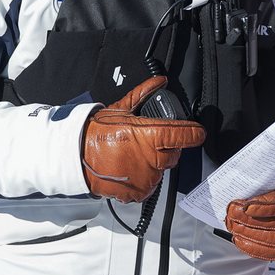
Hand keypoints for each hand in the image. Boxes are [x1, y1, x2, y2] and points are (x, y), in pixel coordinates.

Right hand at [82, 76, 204, 201]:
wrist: (76, 157)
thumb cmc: (96, 134)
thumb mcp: (121, 109)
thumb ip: (143, 94)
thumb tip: (159, 82)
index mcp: (149, 136)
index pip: (184, 135)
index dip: (194, 133)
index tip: (198, 133)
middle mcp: (151, 159)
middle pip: (174, 154)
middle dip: (167, 148)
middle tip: (150, 144)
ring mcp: (145, 177)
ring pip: (162, 170)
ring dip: (155, 164)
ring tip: (135, 156)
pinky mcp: (139, 192)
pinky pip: (151, 185)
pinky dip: (145, 179)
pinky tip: (131, 169)